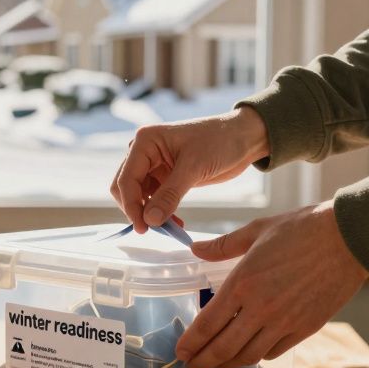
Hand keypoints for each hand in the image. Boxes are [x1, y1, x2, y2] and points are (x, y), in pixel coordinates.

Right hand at [112, 106, 268, 231]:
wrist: (243, 138)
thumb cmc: (220, 141)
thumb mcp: (194, 168)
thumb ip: (170, 195)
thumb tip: (150, 220)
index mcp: (145, 141)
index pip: (126, 179)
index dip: (131, 205)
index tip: (143, 227)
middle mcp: (144, 151)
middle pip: (126, 187)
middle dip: (137, 209)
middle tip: (153, 230)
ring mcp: (154, 165)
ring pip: (139, 196)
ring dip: (150, 213)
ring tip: (169, 228)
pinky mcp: (166, 176)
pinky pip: (154, 199)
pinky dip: (161, 212)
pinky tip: (175, 222)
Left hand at [178, 200, 367, 367]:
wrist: (349, 238)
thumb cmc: (303, 229)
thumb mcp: (257, 230)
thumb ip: (224, 245)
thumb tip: (196, 249)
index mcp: (243, 283)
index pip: (207, 323)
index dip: (190, 342)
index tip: (180, 351)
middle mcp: (260, 308)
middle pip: (224, 348)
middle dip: (203, 362)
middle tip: (192, 367)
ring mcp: (284, 322)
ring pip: (248, 355)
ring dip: (228, 364)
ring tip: (217, 365)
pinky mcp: (305, 328)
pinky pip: (274, 351)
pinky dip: (258, 356)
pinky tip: (250, 352)